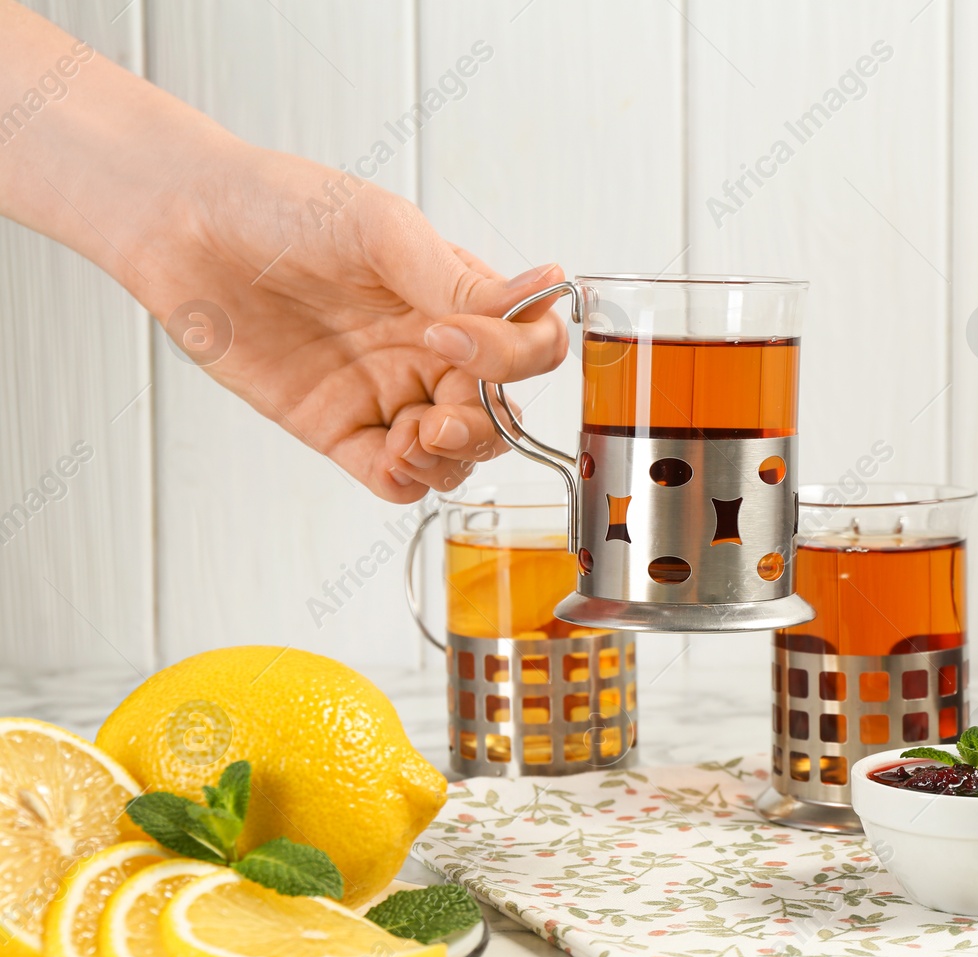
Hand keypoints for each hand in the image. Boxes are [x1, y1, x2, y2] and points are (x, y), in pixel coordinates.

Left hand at [139, 145, 567, 502]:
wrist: (185, 227)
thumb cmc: (279, 206)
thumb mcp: (380, 228)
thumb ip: (456, 281)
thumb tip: (541, 292)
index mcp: (457, 299)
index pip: (530, 347)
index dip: (511, 358)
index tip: (453, 338)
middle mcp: (432, 350)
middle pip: (501, 414)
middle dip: (485, 427)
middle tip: (440, 416)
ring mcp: (388, 393)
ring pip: (457, 456)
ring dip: (451, 460)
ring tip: (412, 437)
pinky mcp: (340, 429)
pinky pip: (394, 478)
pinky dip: (406, 479)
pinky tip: (387, 454)